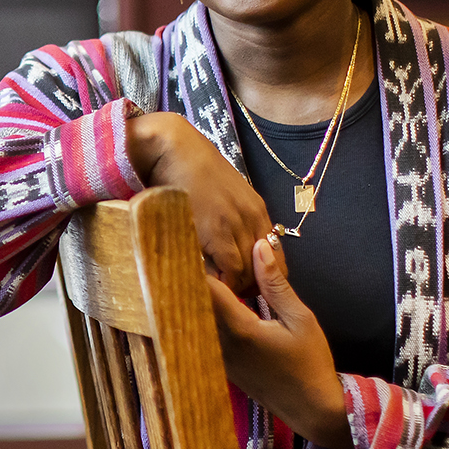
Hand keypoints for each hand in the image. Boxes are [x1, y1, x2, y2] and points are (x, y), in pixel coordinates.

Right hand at [127, 112, 273, 292]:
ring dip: (233, 289)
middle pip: (265, 270)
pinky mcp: (217, 231)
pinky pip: (229, 270)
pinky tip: (208, 287)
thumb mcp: (219, 193)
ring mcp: (237, 225)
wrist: (173, 148)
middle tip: (230, 301)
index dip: (262, 278)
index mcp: (256, 209)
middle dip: (249, 288)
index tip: (246, 290)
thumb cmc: (187, 168)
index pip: (275, 257)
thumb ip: (228, 218)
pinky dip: (223, 284)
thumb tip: (222, 244)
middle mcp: (252, 218)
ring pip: (247, 274)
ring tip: (216, 298)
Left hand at [206, 235, 353, 448]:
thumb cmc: (311, 362)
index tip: (195, 244)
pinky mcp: (220, 367)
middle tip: (190, 252)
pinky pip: (203, 335)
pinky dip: (203, 316)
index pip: (206, 290)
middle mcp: (220, 345)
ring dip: (195, 297)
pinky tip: (210, 303)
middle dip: (192, 278)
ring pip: (195, 321)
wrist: (313, 410)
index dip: (199, 265)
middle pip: (193, 304)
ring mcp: (217, 359)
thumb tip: (258, 247)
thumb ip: (275, 284)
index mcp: (239, 330)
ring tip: (197, 272)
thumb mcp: (300, 319)